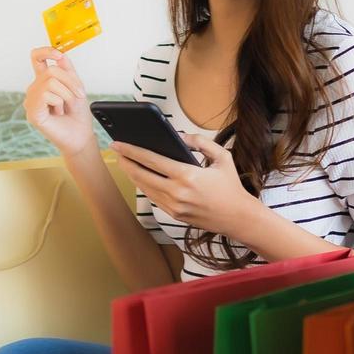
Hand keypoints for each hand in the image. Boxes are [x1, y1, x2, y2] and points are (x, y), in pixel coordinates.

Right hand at [23, 46, 95, 158]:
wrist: (80, 136)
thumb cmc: (78, 115)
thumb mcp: (76, 87)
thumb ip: (67, 70)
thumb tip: (61, 54)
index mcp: (44, 82)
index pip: (36, 58)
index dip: (46, 51)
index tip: (59, 56)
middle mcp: (35, 90)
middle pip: (51, 70)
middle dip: (71, 81)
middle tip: (79, 95)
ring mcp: (31, 101)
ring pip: (50, 81)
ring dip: (67, 93)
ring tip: (67, 106)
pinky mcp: (32, 112)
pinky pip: (46, 94)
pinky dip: (60, 101)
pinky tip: (58, 112)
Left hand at [111, 133, 262, 238]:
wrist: (237, 217)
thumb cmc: (230, 186)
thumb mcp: (222, 157)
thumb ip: (201, 142)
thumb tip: (180, 136)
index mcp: (188, 176)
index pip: (152, 160)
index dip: (132, 151)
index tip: (118, 144)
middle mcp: (177, 192)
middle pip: (142, 175)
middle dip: (126, 161)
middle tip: (116, 151)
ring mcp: (174, 206)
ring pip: (144, 187)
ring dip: (132, 174)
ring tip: (125, 161)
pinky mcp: (174, 215)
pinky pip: (153, 197)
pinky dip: (144, 186)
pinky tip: (140, 176)